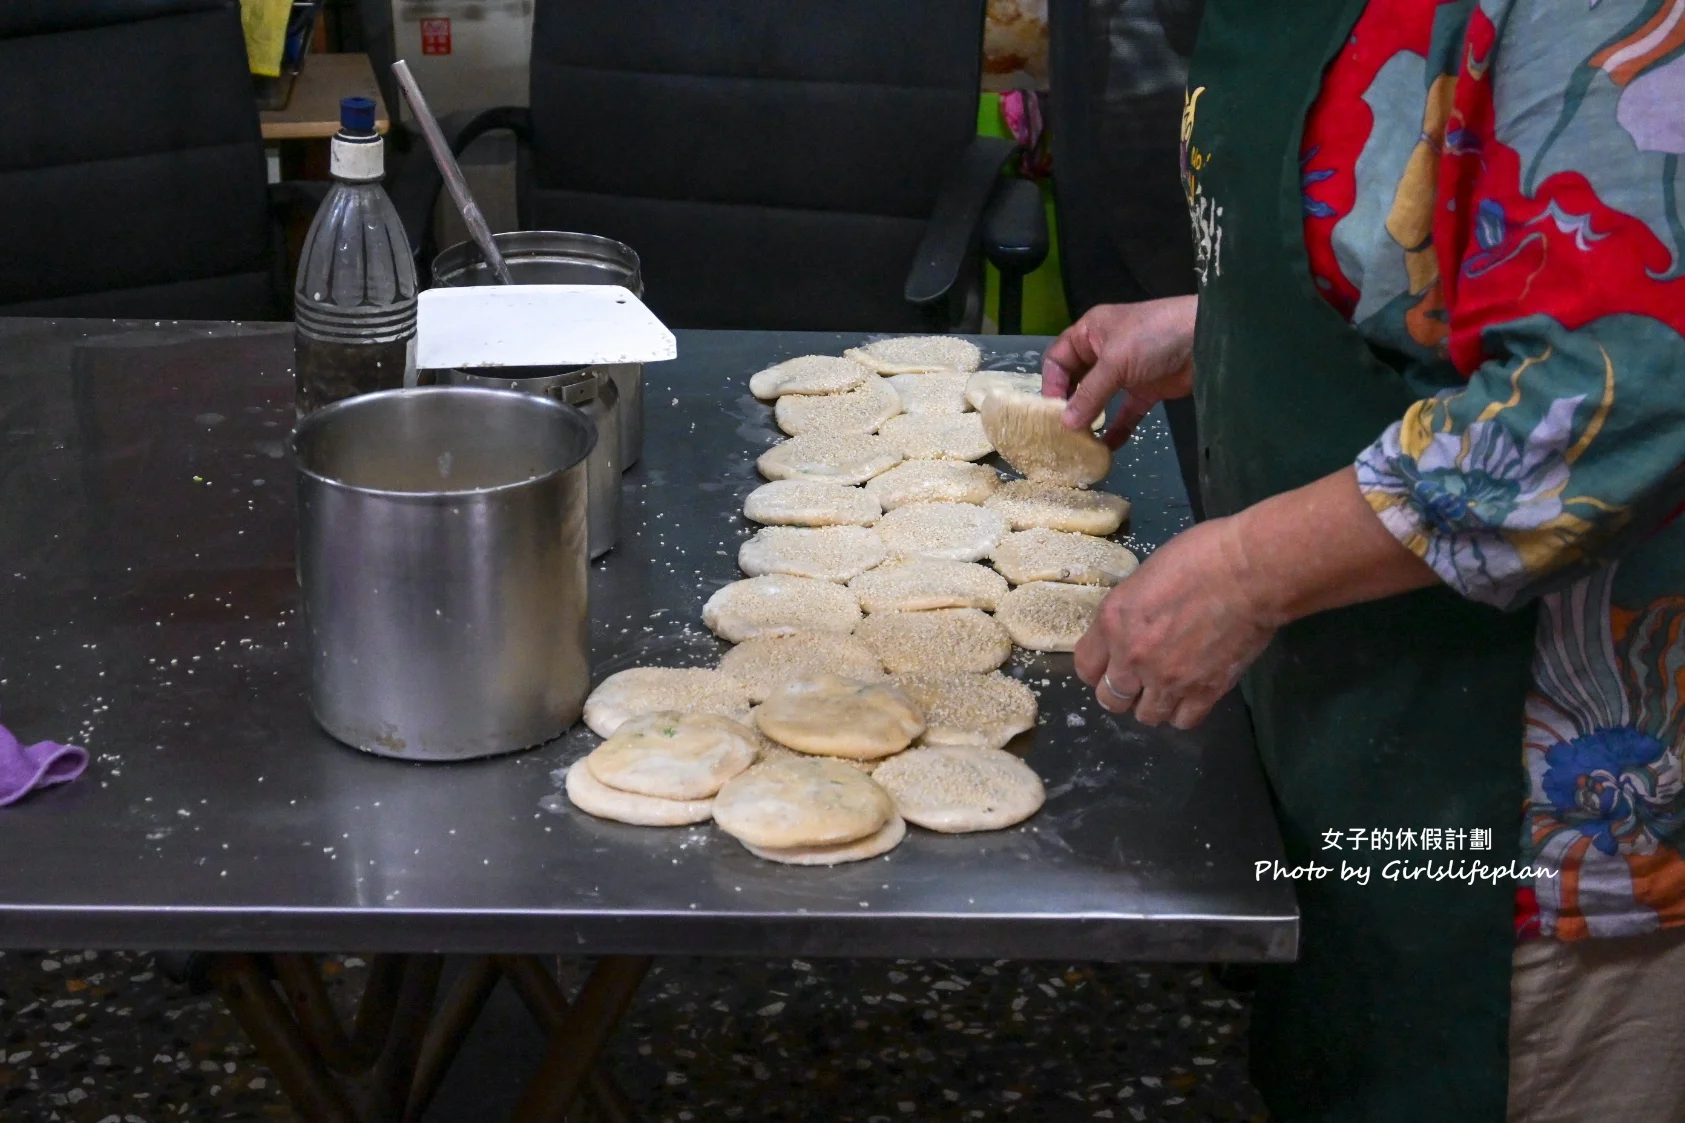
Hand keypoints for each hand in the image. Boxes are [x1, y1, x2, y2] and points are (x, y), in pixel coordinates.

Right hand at [1041, 296, 1197, 447]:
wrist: (1207, 338)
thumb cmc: (1154, 337)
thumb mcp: (1115, 362)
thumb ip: (1089, 394)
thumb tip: (1066, 424)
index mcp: (1091, 332)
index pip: (1058, 359)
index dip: (1051, 384)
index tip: (1052, 412)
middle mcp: (1104, 351)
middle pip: (1076, 380)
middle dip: (1069, 405)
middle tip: (1061, 432)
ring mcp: (1126, 371)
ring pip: (1100, 398)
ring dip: (1091, 419)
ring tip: (1081, 442)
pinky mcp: (1147, 389)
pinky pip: (1126, 412)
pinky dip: (1118, 428)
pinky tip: (1109, 447)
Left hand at [1075, 516, 1280, 728]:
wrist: (1250, 572)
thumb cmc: (1201, 556)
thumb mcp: (1145, 576)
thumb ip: (1130, 611)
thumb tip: (1131, 627)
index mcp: (1113, 621)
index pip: (1085, 667)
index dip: (1097, 669)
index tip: (1109, 666)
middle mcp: (1132, 657)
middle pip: (1110, 699)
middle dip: (1121, 692)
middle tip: (1137, 680)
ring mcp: (1167, 679)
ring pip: (1146, 716)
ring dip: (1152, 704)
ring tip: (1165, 688)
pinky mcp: (1204, 692)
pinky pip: (1183, 720)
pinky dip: (1184, 711)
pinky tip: (1190, 695)